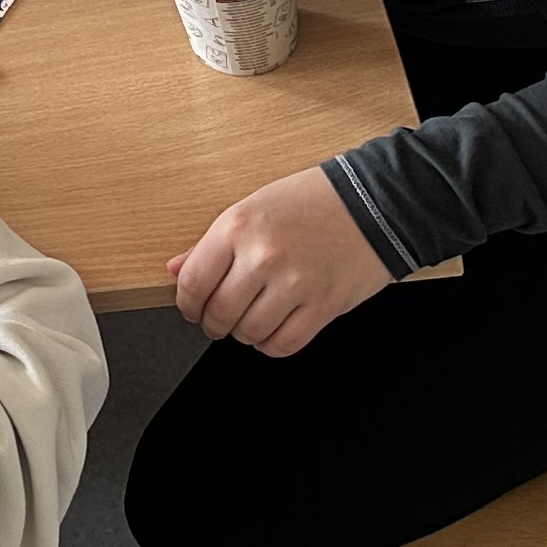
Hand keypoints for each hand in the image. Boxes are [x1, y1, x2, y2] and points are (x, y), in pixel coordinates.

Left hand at [170, 165, 393, 356]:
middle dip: (212, 324)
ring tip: (247, 321)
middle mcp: (262, 257)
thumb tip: (176, 270)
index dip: (186, 304)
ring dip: (243, 334)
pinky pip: (285, 344)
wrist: (371, 204)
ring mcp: (294, 284)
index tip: (191, 308)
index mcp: (237, 227)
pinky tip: (271, 331)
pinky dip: (271, 345)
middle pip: (219, 313)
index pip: (193, 282)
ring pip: (250, 333)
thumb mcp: (250, 208)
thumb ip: (209, 244)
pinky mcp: (324, 306)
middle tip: (216, 321)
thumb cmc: (309, 202)